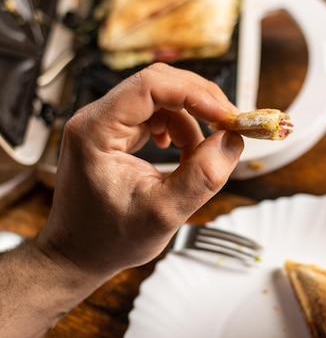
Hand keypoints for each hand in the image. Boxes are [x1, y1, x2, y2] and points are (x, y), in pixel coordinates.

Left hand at [0, 64, 243, 337]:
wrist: (79, 253)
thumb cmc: (109, 239)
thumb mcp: (165, 213)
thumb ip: (203, 176)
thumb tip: (233, 141)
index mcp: (97, 131)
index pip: (150, 87)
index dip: (195, 95)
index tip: (227, 117)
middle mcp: (97, 119)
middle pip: (158, 84)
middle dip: (200, 101)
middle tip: (231, 125)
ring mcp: (106, 124)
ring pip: (162, 99)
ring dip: (193, 119)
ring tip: (204, 153)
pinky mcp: (116, 134)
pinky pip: (157, 115)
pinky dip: (182, 129)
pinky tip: (185, 153)